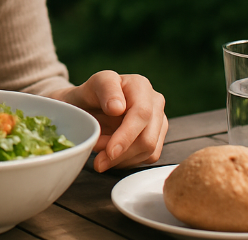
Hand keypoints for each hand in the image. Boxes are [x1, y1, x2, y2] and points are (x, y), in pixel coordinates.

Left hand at [50, 70, 166, 172]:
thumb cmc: (90, 94)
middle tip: (98, 160)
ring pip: (149, 151)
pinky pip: (148, 157)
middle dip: (121, 153)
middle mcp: (155, 102)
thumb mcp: (92, 85)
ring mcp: (159, 121)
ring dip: (122, 159)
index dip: (126, 136)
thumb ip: (105, 90)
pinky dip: (127, 161)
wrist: (88, 105)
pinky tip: (112, 157)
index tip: (109, 151)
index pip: (141, 114)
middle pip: (147, 138)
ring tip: (100, 155)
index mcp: (140, 85)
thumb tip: (117, 108)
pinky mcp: (158, 137)